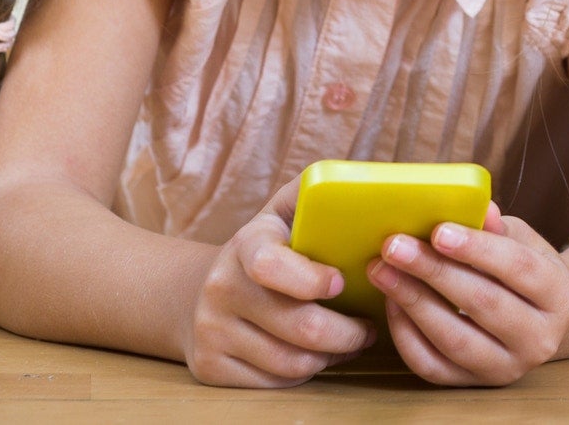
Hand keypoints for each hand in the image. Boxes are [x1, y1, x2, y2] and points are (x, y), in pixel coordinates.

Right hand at [181, 174, 377, 387]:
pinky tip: (317, 355)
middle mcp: (221, 288)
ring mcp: (211, 331)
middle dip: (348, 333)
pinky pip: (274, 382)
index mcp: (245, 244)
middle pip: (299, 326)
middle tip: (369, 328)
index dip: (311, 279)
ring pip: (292, 362)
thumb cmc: (265, 247)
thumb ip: (318, 193)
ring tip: (350, 341)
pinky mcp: (211, 367)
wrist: (199, 291)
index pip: (270, 264)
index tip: (341, 282)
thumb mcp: (284, 211)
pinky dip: (305, 372)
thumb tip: (367, 186)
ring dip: (332, 356)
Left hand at [367, 201, 568, 386]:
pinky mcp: (473, 385)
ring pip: (455, 339)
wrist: (535, 319)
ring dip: (413, 302)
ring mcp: (506, 368)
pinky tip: (392, 303)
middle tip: (395, 247)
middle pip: (483, 303)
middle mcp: (540, 339)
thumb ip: (498, 228)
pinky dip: (406, 335)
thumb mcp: (522, 241)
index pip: (518, 268)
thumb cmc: (523, 269)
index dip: (476, 249)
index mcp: (560, 295)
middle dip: (434, 272)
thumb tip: (478, 208)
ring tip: (383, 271)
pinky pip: (432, 366)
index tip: (437, 231)